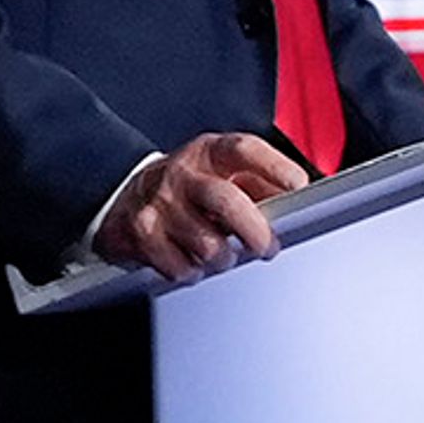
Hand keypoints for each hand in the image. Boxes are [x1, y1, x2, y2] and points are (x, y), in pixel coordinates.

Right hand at [93, 131, 305, 281]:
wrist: (124, 195)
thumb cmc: (190, 186)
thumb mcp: (224, 172)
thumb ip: (262, 184)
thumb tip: (299, 203)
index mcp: (210, 152)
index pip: (245, 151)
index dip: (275, 167)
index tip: (298, 186)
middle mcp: (183, 173)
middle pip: (227, 201)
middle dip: (255, 231)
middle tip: (266, 247)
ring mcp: (159, 203)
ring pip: (207, 244)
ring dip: (225, 258)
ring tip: (224, 253)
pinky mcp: (140, 233)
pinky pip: (180, 266)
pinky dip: (195, 271)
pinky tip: (194, 260)